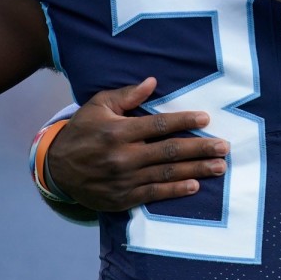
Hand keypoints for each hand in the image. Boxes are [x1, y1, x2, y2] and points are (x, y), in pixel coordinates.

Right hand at [46, 77, 228, 210]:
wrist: (56, 170)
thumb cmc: (82, 132)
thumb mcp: (98, 107)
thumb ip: (126, 95)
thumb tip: (152, 82)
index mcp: (118, 131)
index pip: (159, 125)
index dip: (184, 121)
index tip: (206, 118)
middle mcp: (123, 156)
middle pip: (170, 151)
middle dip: (200, 148)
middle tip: (224, 147)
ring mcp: (124, 179)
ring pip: (167, 174)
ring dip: (196, 170)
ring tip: (219, 167)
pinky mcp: (123, 197)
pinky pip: (154, 194)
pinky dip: (175, 191)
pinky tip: (195, 185)